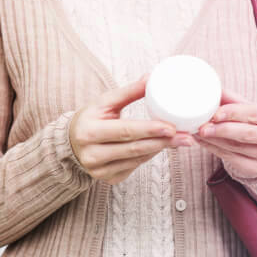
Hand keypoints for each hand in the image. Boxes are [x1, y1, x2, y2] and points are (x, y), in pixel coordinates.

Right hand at [69, 75, 194, 184]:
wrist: (69, 142)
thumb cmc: (90, 118)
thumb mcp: (104, 102)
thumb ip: (128, 92)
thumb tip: (151, 77)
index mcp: (89, 131)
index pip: (125, 131)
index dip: (149, 129)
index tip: (172, 127)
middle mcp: (92, 154)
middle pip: (134, 148)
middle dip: (163, 142)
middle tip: (187, 137)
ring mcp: (99, 170)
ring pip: (137, 160)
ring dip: (160, 149)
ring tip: (180, 140)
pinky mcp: (107, 179)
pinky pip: (134, 167)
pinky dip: (148, 156)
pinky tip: (159, 147)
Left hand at [190, 88, 256, 177]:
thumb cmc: (255, 119)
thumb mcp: (248, 106)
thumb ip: (231, 98)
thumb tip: (212, 89)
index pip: (255, 114)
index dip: (234, 113)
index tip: (215, 114)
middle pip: (248, 133)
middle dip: (222, 129)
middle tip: (202, 127)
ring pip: (238, 147)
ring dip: (214, 139)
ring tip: (199, 131)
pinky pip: (232, 159)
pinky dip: (214, 149)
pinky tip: (203, 141)